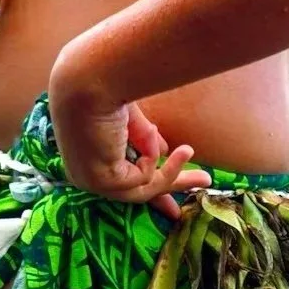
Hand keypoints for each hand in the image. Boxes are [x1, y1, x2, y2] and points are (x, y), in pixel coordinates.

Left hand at [49, 68, 208, 220]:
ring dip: (171, 170)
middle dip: (171, 185)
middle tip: (205, 180)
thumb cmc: (103, 89)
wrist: (90, 80)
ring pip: (143, 188)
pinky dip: (151, 155)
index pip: (120, 182)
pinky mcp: (103, 182)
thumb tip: (164, 151)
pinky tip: (148, 134)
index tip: (174, 208)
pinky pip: (143, 177)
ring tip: (189, 149)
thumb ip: (144, 138)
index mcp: (86, 158)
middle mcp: (84, 174)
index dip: (150, 190)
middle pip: (136, 191)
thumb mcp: (130, 120)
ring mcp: (91, 182)